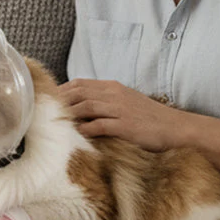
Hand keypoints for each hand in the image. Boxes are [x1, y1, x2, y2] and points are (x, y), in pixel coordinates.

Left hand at [58, 78, 184, 151]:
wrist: (177, 127)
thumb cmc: (151, 119)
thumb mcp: (126, 103)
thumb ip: (106, 103)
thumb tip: (83, 110)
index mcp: (113, 87)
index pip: (80, 84)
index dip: (61, 91)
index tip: (48, 101)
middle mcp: (114, 94)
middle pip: (78, 93)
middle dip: (59, 102)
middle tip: (43, 113)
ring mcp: (120, 109)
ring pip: (86, 106)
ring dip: (68, 115)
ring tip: (53, 124)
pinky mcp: (125, 125)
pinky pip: (99, 125)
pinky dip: (84, 129)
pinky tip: (73, 136)